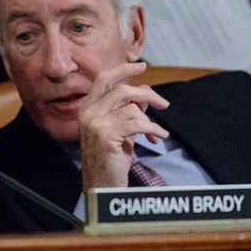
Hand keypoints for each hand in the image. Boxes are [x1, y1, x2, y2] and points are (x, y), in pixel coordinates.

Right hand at [79, 62, 169, 189]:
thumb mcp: (119, 130)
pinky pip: (137, 123)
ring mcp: (95, 124)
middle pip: (122, 90)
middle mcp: (88, 113)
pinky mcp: (105, 135)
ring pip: (132, 108)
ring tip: (156, 133)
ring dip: (150, 121)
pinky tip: (157, 137)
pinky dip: (153, 129)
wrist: (101, 184)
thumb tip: (145, 95)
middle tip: (163, 104)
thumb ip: (128, 110)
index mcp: (87, 109)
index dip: (123, 70)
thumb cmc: (110, 159)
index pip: (103, 79)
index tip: (142, 66)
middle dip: (147, 94)